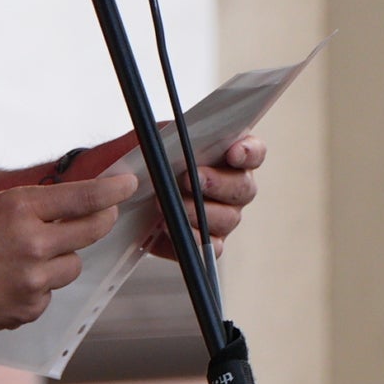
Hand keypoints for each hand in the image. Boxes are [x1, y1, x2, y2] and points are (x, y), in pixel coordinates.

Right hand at [0, 172, 132, 332]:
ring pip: (73, 266)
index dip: (113, 190)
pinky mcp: (27, 310)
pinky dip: (38, 288)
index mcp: (20, 210)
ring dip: (60, 260)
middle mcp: (31, 244)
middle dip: (101, 220)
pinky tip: (9, 283)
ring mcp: (31, 281)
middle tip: (104, 215)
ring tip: (25, 258)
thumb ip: (36, 205)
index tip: (129, 184)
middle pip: (91, 232)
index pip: (83, 197)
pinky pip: (50, 294)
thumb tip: (77, 203)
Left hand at [144, 133, 264, 261]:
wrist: (129, 194)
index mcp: (230, 155)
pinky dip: (192, 238)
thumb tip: (176, 136)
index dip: (248, 153)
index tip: (233, 153)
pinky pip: (212, 247)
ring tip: (170, 205)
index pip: (254, 152)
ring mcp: (224, 216)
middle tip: (191, 179)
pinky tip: (171, 227)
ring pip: (228, 218)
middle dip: (218, 183)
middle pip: (244, 188)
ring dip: (199, 212)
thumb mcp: (159, 140)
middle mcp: (233, 186)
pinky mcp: (208, 242)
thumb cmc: (151, 162)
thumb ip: (174, 137)